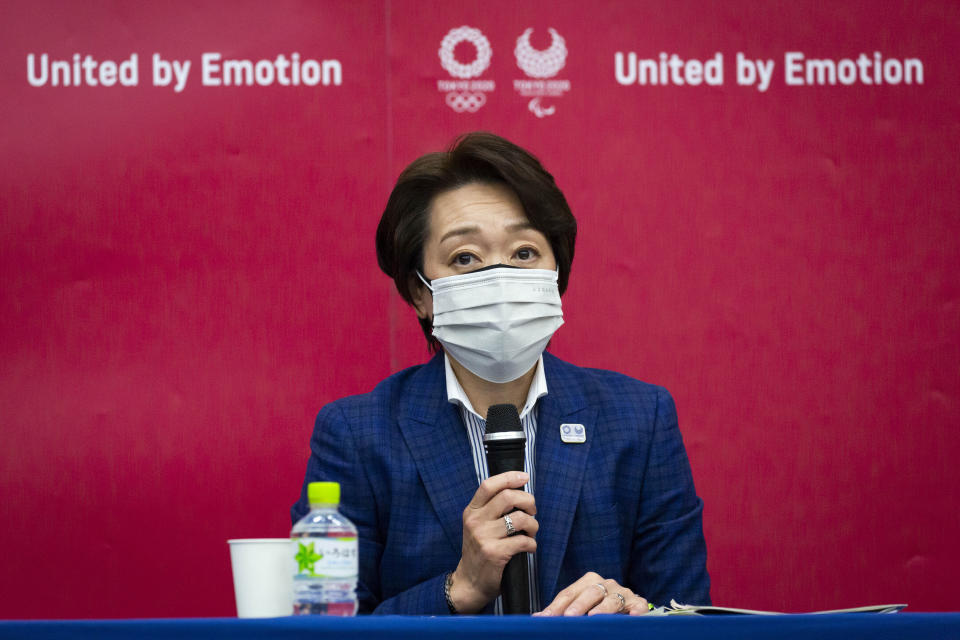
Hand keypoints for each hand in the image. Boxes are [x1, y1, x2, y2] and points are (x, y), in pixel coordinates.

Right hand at [449, 471, 538, 612]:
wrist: (469, 583)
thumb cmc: (479, 552)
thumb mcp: (478, 526)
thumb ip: (492, 509)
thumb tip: (519, 491)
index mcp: (471, 511)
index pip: (489, 485)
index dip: (509, 477)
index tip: (524, 477)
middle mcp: (475, 521)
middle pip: (508, 497)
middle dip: (528, 502)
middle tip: (532, 512)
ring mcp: (484, 537)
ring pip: (519, 519)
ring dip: (533, 525)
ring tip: (531, 532)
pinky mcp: (494, 553)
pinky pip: (523, 541)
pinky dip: (532, 544)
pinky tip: (529, 548)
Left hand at [535, 572, 648, 615]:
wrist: (628, 608)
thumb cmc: (599, 607)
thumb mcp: (580, 607)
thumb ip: (561, 611)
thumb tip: (537, 618)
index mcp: (589, 582)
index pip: (569, 593)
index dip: (557, 606)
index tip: (546, 618)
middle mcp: (606, 584)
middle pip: (591, 592)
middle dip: (579, 605)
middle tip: (569, 616)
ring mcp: (623, 593)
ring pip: (612, 599)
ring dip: (603, 609)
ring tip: (594, 617)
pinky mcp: (638, 603)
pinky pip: (637, 606)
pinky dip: (635, 611)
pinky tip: (631, 616)